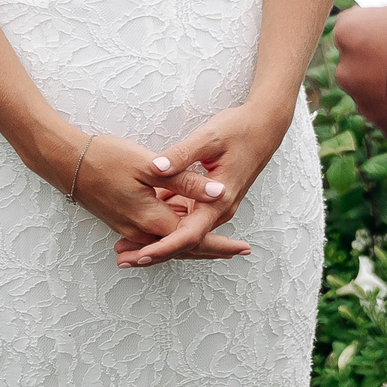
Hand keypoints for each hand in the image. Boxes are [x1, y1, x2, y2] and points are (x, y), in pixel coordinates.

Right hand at [58, 133, 251, 263]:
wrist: (66, 161)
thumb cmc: (107, 158)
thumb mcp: (150, 166)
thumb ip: (186, 181)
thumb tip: (219, 193)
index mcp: (152, 219)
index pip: (193, 240)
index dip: (220, 245)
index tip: (243, 248)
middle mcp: (141, 230)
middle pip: (184, 248)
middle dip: (213, 249)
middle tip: (239, 251)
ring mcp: (130, 227)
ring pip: (169, 242)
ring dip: (195, 243)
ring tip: (220, 244)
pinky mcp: (123, 218)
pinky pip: (155, 233)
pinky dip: (174, 234)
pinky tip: (184, 224)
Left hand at [117, 102, 295, 267]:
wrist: (265, 127)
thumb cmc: (240, 130)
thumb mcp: (209, 137)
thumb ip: (181, 154)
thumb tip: (156, 167)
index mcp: (219, 201)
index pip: (189, 235)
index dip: (163, 247)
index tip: (140, 255)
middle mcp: (219, 211)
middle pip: (184, 242)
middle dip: (153, 251)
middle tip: (122, 260)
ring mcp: (215, 208)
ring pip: (184, 233)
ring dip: (157, 241)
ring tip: (125, 249)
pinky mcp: (210, 202)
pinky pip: (187, 220)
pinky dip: (166, 225)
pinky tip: (144, 228)